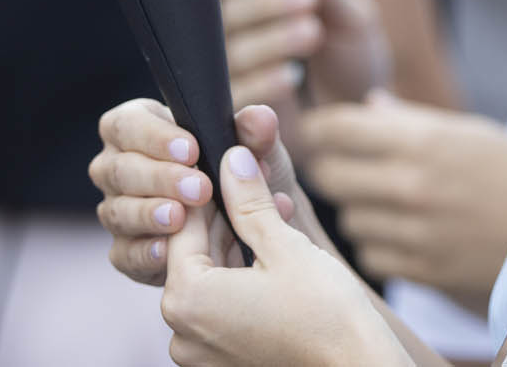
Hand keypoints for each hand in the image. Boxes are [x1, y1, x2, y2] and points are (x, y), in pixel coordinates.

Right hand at [92, 99, 313, 285]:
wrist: (259, 231)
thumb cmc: (246, 177)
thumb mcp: (257, 154)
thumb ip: (255, 134)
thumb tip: (260, 118)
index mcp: (142, 130)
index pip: (126, 124)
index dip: (152, 136)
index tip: (193, 151)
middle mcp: (121, 170)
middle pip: (118, 169)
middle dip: (159, 178)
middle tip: (199, 190)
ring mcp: (120, 212)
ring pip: (117, 211)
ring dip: (149, 215)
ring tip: (181, 218)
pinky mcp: (127, 253)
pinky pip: (124, 254)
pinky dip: (145, 253)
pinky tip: (167, 252)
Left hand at [161, 144, 415, 366]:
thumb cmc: (325, 314)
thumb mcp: (285, 246)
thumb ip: (249, 202)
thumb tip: (232, 159)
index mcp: (187, 299)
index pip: (183, 227)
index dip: (209, 190)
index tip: (228, 164)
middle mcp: (181, 333)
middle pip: (196, 256)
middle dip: (229, 220)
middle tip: (259, 186)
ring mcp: (199, 355)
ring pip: (211, 282)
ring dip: (239, 249)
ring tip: (277, 218)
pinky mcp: (221, 364)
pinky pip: (222, 311)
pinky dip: (243, 283)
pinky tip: (276, 258)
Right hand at [219, 0, 391, 108]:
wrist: (362, 118)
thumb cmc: (352, 58)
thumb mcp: (353, 19)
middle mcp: (229, 35)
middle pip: (222, 11)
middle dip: (265, 2)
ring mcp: (228, 76)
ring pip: (230, 51)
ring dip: (270, 39)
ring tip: (312, 33)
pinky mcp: (236, 114)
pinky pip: (236, 94)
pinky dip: (262, 82)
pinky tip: (290, 76)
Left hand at [301, 94, 506, 312]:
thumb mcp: (464, 130)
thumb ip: (408, 119)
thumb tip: (366, 104)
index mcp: (422, 140)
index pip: (337, 129)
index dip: (320, 128)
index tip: (320, 131)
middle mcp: (412, 184)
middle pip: (330, 175)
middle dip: (332, 168)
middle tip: (345, 165)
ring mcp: (415, 231)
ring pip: (347, 219)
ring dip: (357, 209)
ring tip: (384, 201)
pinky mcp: (422, 268)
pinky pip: (369, 255)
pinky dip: (377, 244)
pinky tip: (398, 231)